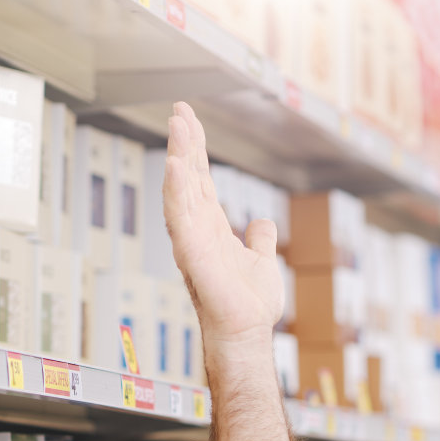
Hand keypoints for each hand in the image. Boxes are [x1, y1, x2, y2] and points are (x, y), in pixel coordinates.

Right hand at [163, 102, 283, 344]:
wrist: (247, 332)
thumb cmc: (250, 304)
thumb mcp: (262, 261)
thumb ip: (260, 240)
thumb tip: (263, 223)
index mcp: (212, 226)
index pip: (201, 178)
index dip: (196, 148)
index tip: (188, 117)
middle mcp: (198, 228)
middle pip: (189, 177)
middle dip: (185, 142)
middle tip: (180, 109)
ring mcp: (192, 240)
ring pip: (182, 190)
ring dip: (179, 157)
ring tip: (177, 125)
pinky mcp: (192, 254)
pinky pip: (180, 218)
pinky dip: (177, 191)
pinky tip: (176, 166)